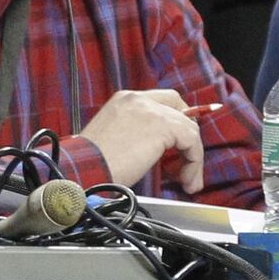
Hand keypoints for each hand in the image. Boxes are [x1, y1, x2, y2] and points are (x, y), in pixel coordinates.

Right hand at [78, 89, 204, 192]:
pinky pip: (191, 140)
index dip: (175, 121)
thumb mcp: (115, 138)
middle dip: (188, 133)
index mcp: (124, 100)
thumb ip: (137, 133)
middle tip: (188, 158)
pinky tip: (188, 179)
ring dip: (192, 156)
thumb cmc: (93, 164)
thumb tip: (159, 146)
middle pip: (178, 107)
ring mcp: (151, 110)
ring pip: (188, 128)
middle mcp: (138, 100)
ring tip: (187, 180)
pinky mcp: (161, 126)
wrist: (84, 170)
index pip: (161, 101)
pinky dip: (194, 161)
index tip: (179, 145)